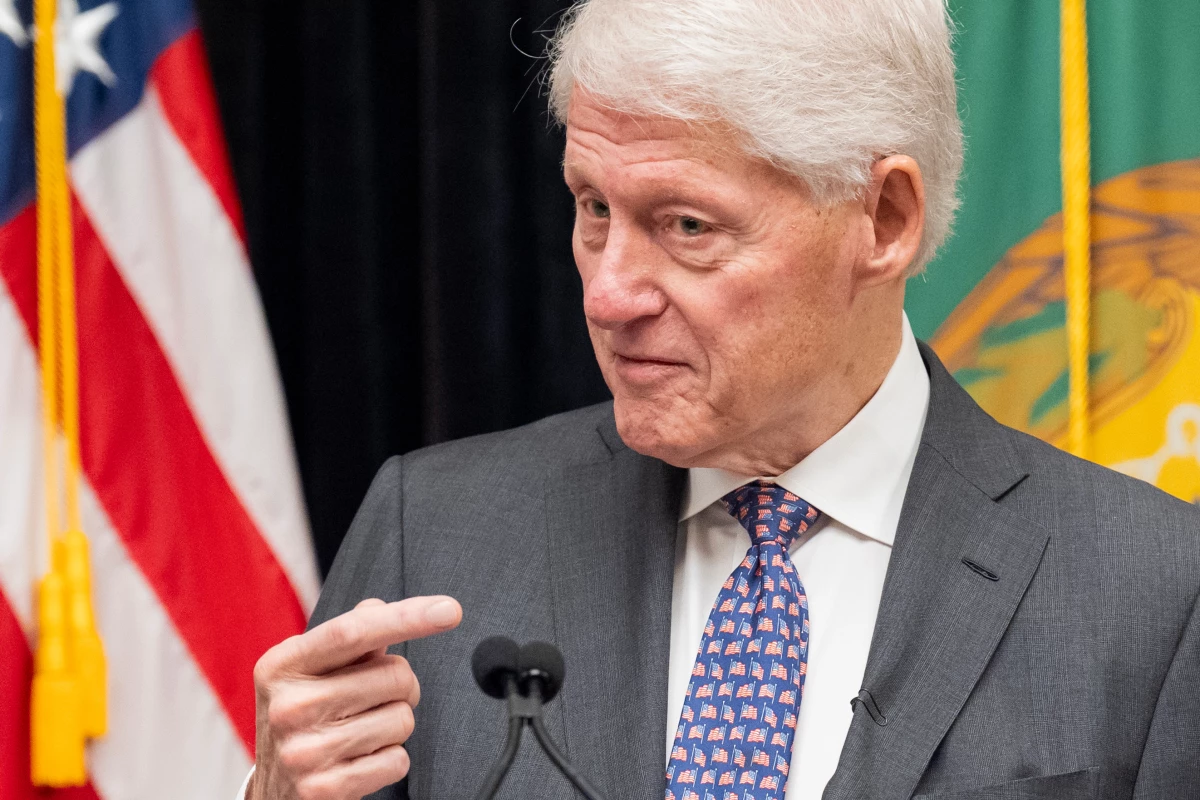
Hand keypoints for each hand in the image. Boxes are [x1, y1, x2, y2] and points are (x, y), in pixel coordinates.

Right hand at [248, 595, 462, 799]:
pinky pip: (398, 761)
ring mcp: (304, 751)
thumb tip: (378, 607)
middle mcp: (288, 706)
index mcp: (283, 665)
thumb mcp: (310, 671)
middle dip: (403, 686)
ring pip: (402, 719)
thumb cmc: (303, 718)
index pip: (353, 632)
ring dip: (395, 725)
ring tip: (361, 732)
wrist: (273, 792)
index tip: (449, 610)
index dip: (407, 617)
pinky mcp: (324, 789)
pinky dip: (390, 760)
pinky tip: (360, 760)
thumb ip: (349, 636)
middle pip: (396, 676)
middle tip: (375, 699)